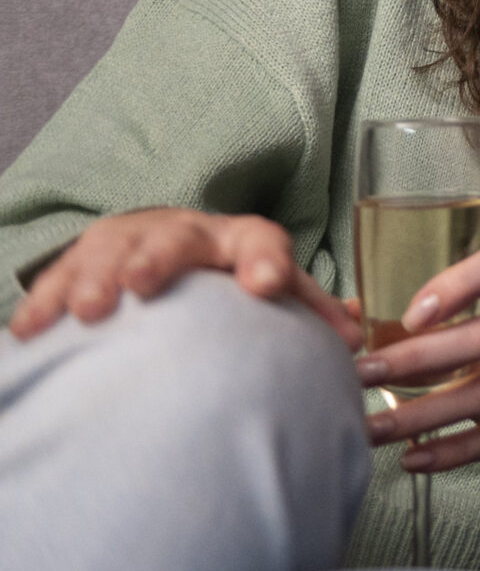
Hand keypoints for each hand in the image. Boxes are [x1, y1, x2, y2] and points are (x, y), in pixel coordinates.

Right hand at [9, 207, 360, 344]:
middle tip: (142, 284)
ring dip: (98, 280)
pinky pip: (59, 278)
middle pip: (174, 240)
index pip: (261, 241)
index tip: (265, 283)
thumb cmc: (229, 277)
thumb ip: (308, 309)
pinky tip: (31, 331)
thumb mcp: (268, 282)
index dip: (266, 260)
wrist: (167, 248)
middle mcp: (184, 233)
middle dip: (158, 259)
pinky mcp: (84, 260)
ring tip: (90, 311)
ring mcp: (130, 242)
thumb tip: (356, 336)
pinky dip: (45, 303)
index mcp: (238, 239)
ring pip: (111, 253)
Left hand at [357, 239, 479, 543]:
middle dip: (417, 358)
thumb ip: (422, 320)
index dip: (461, 282)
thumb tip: (342, 318)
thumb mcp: (475, 329)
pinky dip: (450, 450)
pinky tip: (412, 459)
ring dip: (421, 413)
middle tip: (361, 377)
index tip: (409, 316)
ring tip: (371, 429)